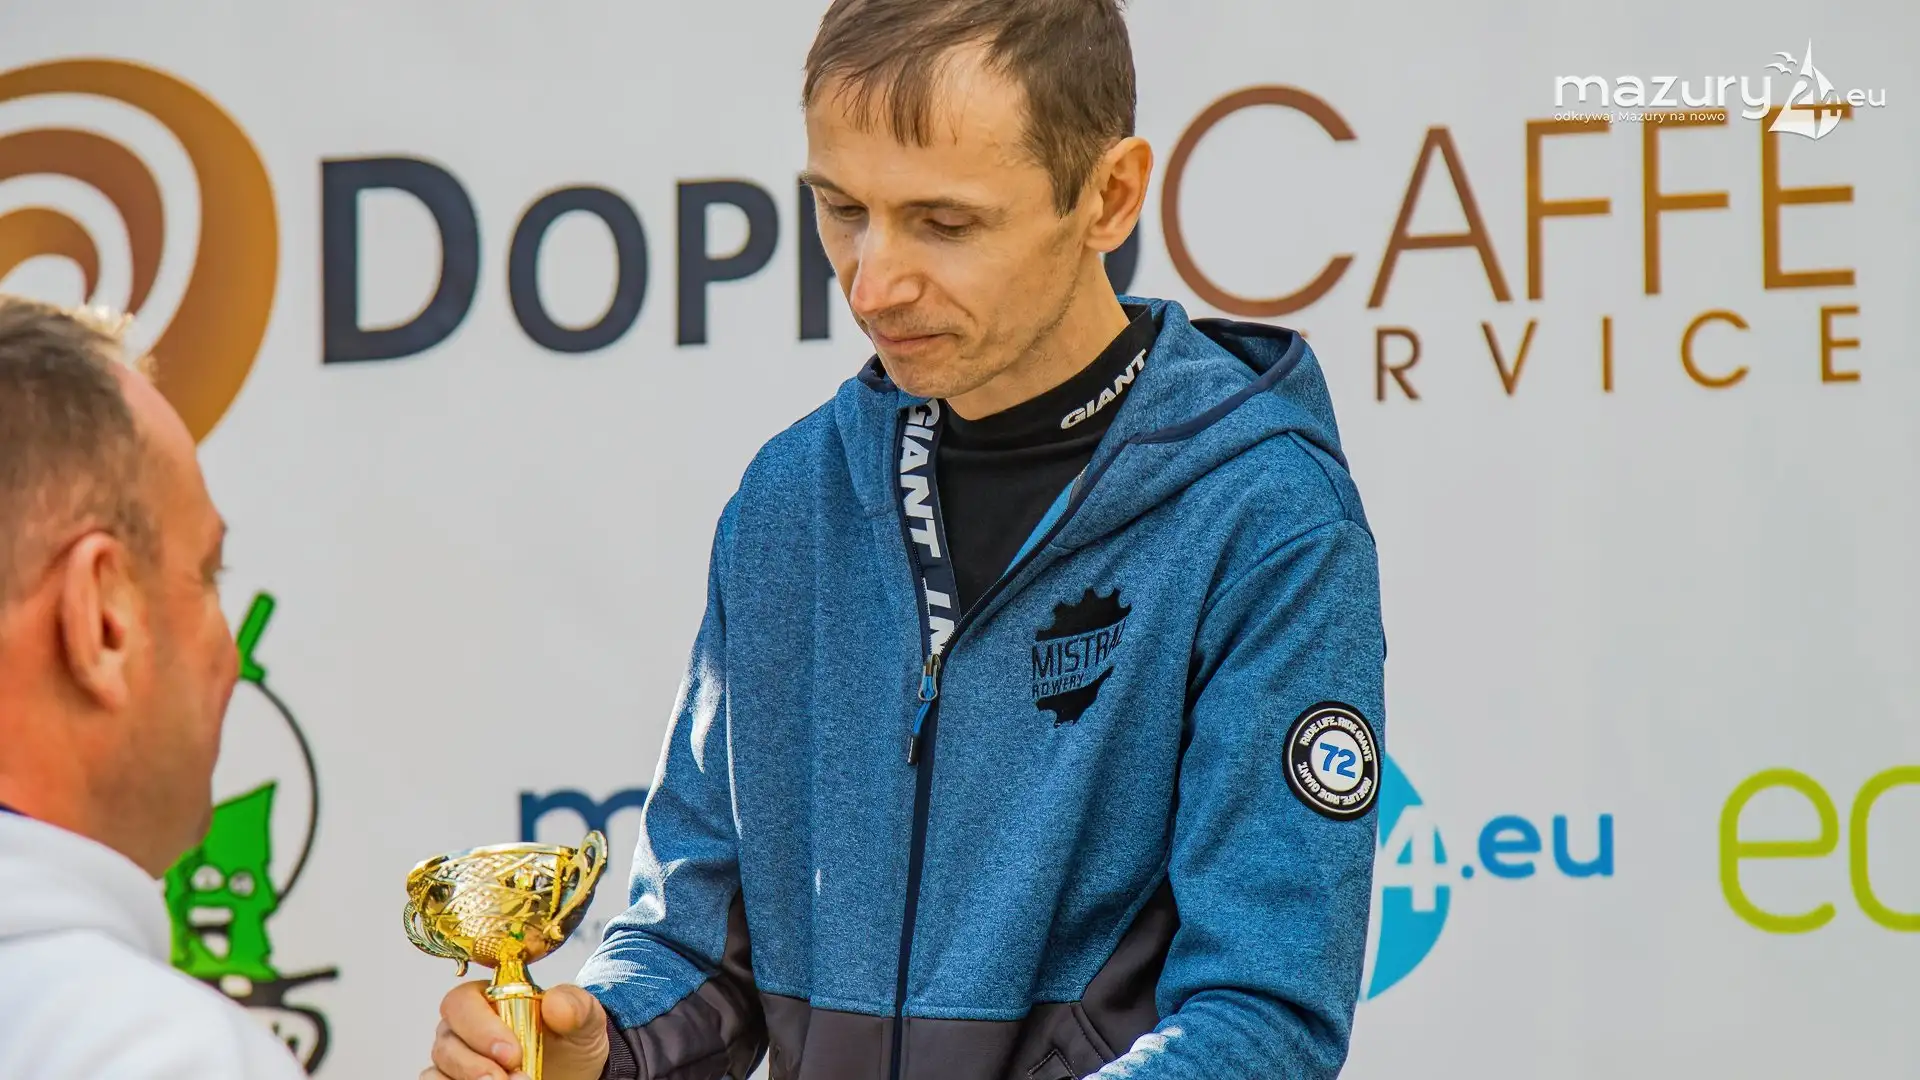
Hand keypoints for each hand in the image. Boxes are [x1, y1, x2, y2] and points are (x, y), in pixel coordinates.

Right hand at [422, 980, 610, 1079]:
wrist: (575, 1072)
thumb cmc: (570, 1039)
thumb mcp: (583, 1019)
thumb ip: (574, 1006)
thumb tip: (554, 1003)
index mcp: (485, 998)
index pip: (462, 1003)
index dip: (481, 1028)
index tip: (512, 1053)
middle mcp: (461, 1028)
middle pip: (447, 1043)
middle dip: (478, 1066)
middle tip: (515, 1079)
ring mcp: (454, 1060)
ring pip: (438, 1071)